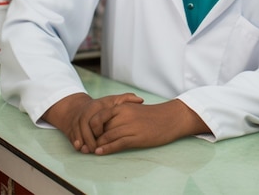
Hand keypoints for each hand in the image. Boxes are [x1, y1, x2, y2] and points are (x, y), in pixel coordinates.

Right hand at [43, 92, 143, 153]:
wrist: (81, 108)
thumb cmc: (103, 106)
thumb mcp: (114, 101)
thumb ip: (127, 99)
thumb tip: (141, 100)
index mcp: (97, 106)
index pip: (96, 118)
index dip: (99, 128)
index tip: (104, 136)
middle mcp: (85, 112)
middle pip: (85, 126)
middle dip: (90, 138)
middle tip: (95, 149)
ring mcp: (76, 120)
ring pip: (78, 132)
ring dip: (82, 142)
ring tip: (88, 151)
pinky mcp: (70, 127)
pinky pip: (71, 135)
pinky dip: (75, 141)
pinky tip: (79, 148)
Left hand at [92, 98, 209, 154]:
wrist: (171, 118)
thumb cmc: (153, 115)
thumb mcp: (135, 110)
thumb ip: (120, 115)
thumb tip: (105, 126)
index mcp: (124, 107)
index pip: (99, 116)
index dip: (91, 126)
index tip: (90, 134)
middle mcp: (125, 115)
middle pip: (100, 127)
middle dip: (92, 137)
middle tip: (87, 146)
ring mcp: (131, 126)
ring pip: (106, 136)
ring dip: (97, 145)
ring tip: (91, 151)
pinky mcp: (136, 137)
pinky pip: (117, 143)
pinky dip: (106, 149)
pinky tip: (100, 152)